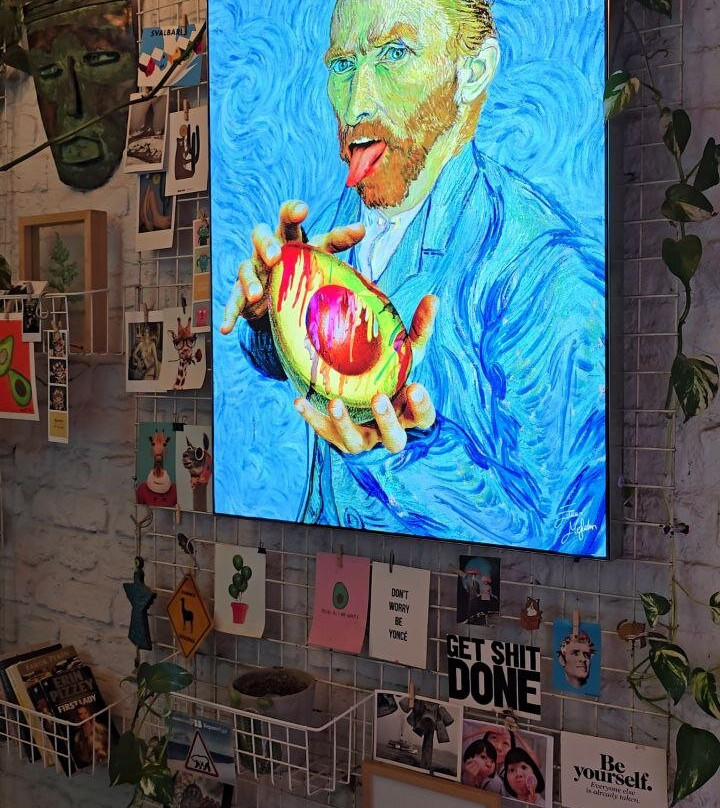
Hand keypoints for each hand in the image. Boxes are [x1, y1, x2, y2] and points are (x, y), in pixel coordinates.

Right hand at [220, 200, 365, 332]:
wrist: (283, 293)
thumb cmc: (304, 266)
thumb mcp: (321, 252)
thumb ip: (339, 240)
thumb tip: (364, 227)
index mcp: (288, 237)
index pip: (287, 218)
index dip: (292, 211)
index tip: (303, 210)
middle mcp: (267, 249)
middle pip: (260, 235)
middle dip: (266, 245)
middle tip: (275, 257)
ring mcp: (253, 271)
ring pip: (245, 268)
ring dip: (249, 281)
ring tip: (257, 295)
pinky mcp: (242, 294)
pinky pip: (233, 301)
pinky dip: (229, 313)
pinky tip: (225, 328)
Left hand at [294, 295, 438, 453]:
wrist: (363, 392)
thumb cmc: (391, 373)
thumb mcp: (406, 353)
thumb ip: (419, 330)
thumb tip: (433, 297)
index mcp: (409, 414)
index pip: (424, 418)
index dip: (421, 407)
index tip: (415, 387)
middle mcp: (388, 431)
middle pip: (394, 438)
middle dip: (386, 419)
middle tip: (377, 397)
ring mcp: (362, 437)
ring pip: (356, 441)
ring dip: (345, 423)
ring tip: (335, 402)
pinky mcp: (337, 437)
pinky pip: (324, 432)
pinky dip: (311, 417)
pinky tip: (300, 400)